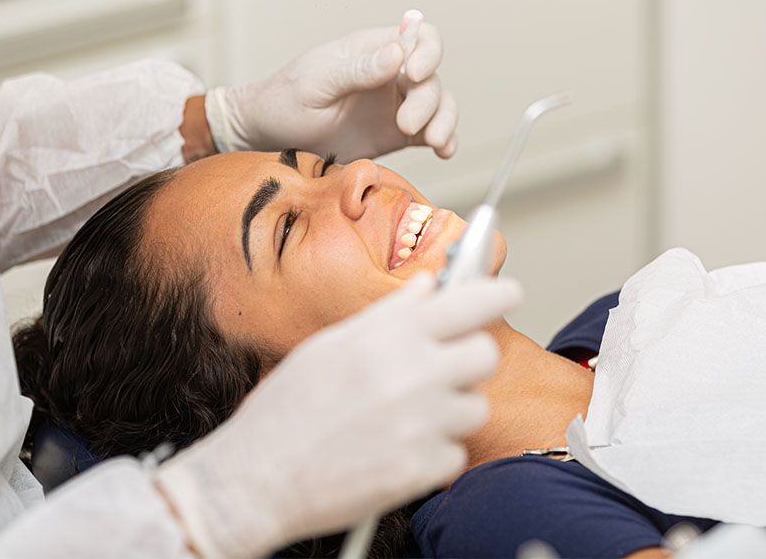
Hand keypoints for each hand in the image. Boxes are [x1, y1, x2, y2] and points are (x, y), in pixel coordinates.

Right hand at [154, 273, 520, 557]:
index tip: (508, 291)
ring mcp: (421, 425)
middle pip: (485, 354)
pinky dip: (435, 452)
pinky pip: (456, 452)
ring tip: (404, 416)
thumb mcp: (331, 344)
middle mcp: (412, 374)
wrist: (256, 479)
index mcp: (388, 336)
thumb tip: (429, 286)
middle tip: (440, 368)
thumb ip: (389, 313)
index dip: (497, 292)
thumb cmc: (286, 410)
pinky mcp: (422, 470)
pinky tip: (396, 448)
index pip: (470, 300)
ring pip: (476, 407)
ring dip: (451, 410)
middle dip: (469, 358)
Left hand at [205, 13, 457, 161]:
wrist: (270, 138)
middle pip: (432, 78)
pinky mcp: (397, 135)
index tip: (413, 74)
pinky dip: (445, 140)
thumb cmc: (286, 100)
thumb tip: (398, 51)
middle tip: (404, 125)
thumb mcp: (317, 81)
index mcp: (373, 50)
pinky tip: (443, 151)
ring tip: (433, 142)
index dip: (428, 51)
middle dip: (427, 101)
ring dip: (443, 122)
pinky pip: (431, 133)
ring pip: (439, 105)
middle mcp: (391, 74)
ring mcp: (396, 105)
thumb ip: (358, 69)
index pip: (420, 36)